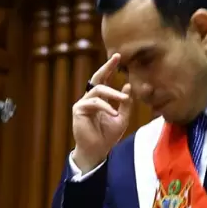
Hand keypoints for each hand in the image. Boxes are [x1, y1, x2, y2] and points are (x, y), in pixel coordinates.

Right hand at [71, 53, 131, 172]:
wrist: (98, 151)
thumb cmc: (108, 136)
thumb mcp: (122, 118)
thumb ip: (125, 103)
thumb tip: (128, 86)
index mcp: (100, 99)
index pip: (104, 79)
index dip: (110, 68)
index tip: (118, 56)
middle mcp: (90, 98)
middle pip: (97, 77)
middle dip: (107, 67)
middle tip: (116, 58)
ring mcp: (83, 103)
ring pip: (98, 90)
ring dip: (113, 93)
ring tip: (124, 99)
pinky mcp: (78, 110)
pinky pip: (94, 103)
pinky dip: (105, 107)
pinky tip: (113, 114)